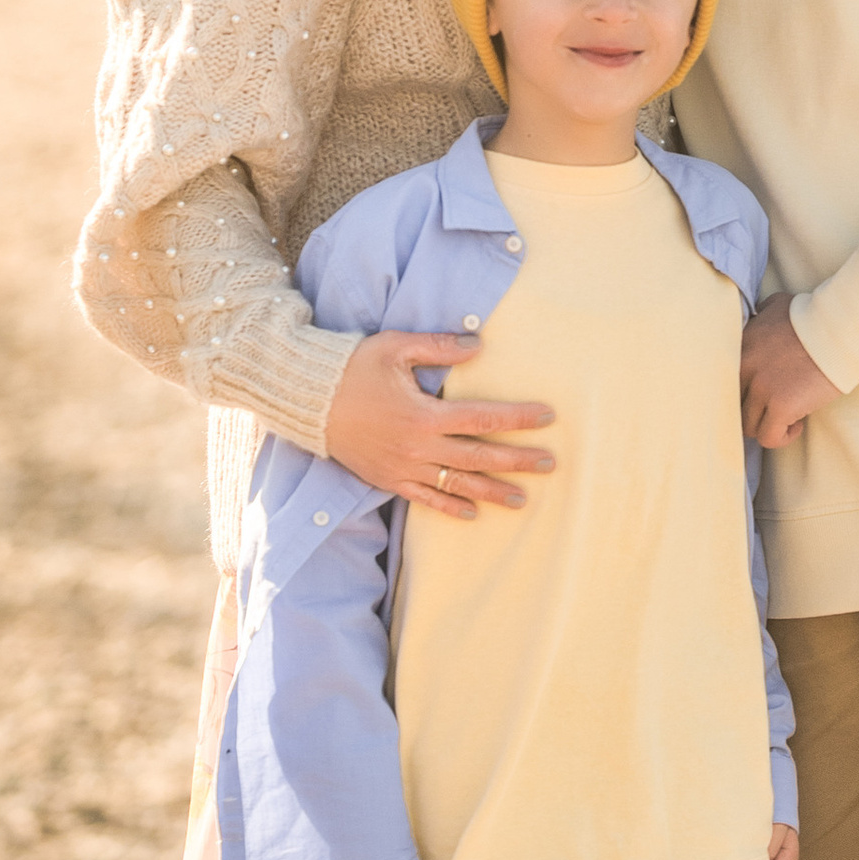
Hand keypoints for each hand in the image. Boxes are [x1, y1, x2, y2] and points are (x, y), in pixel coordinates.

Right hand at [324, 329, 556, 521]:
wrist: (308, 399)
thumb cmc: (353, 367)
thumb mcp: (397, 347)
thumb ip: (440, 347)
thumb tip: (479, 346)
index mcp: (425, 414)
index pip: (484, 418)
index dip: (519, 419)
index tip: (548, 416)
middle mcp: (418, 447)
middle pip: (479, 458)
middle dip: (517, 461)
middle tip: (550, 463)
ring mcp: (403, 468)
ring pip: (457, 485)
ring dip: (492, 492)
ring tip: (522, 499)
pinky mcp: (388, 478)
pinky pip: (424, 498)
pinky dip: (449, 507)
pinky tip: (471, 513)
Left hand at [740, 294, 843, 449]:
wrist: (839, 329)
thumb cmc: (813, 316)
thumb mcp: (778, 305)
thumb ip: (760, 314)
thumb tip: (758, 318)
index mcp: (742, 345)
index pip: (724, 381)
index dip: (743, 391)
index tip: (761, 393)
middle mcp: (745, 367)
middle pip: (732, 406)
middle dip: (751, 411)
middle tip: (772, 409)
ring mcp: (762, 388)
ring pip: (748, 426)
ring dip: (767, 425)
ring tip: (787, 416)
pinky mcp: (781, 406)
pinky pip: (769, 437)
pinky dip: (782, 436)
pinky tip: (797, 424)